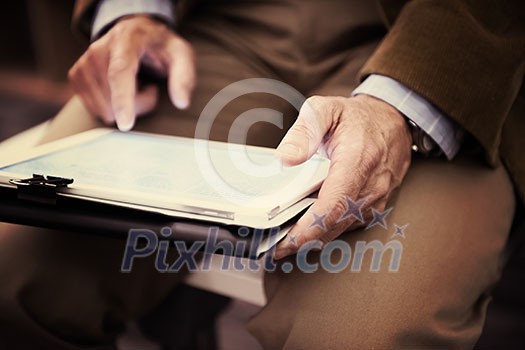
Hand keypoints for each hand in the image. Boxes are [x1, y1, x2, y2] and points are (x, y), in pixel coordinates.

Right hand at [68, 15, 195, 130]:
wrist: (135, 34)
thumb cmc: (159, 47)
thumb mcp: (181, 55)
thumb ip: (184, 77)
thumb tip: (181, 102)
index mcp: (126, 40)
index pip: (120, 72)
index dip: (123, 100)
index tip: (126, 124)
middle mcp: (99, 48)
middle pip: (113, 97)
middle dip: (138, 104)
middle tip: (150, 89)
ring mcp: (84, 63)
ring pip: (104, 108)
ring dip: (126, 106)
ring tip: (136, 86)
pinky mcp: (76, 76)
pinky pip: (97, 109)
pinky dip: (112, 106)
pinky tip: (121, 90)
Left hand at [274, 94, 411, 258]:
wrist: (393, 121)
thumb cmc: (357, 117)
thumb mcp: (325, 109)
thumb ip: (303, 132)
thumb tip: (285, 159)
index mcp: (357, 160)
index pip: (333, 205)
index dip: (308, 228)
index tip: (284, 242)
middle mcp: (371, 185)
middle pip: (334, 224)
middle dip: (303, 241)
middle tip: (273, 248)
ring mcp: (376, 198)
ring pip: (341, 228)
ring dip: (313, 239)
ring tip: (284, 243)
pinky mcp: (375, 206)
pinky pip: (348, 224)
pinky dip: (326, 230)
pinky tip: (306, 230)